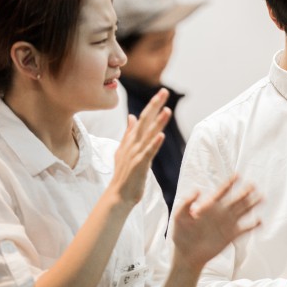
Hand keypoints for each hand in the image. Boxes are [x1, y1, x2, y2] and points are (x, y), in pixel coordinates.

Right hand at [108, 88, 170, 206]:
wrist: (119, 194)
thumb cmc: (124, 173)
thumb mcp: (124, 149)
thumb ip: (129, 132)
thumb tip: (132, 116)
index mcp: (132, 139)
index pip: (143, 117)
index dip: (152, 105)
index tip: (162, 92)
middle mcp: (133, 143)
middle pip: (145, 121)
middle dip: (155, 106)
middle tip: (164, 92)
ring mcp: (136, 153)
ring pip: (148, 134)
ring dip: (158, 122)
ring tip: (168, 110)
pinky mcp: (139, 165)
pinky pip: (148, 152)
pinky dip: (154, 143)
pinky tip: (161, 135)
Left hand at [171, 174, 261, 270]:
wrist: (188, 255)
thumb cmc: (181, 235)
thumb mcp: (179, 217)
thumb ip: (186, 203)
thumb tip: (197, 190)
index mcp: (210, 206)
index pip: (222, 191)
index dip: (229, 183)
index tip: (237, 175)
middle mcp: (221, 212)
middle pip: (236, 199)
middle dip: (245, 192)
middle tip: (253, 185)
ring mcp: (228, 224)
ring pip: (243, 211)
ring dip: (252, 204)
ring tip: (261, 197)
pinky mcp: (232, 236)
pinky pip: (245, 229)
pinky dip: (253, 225)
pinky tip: (259, 221)